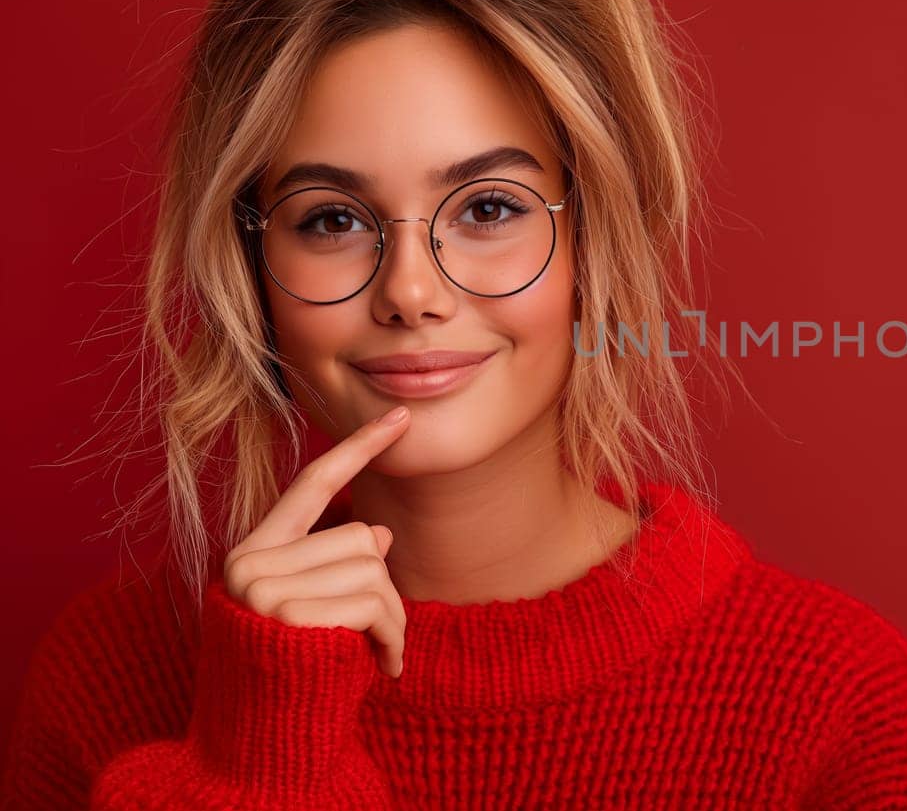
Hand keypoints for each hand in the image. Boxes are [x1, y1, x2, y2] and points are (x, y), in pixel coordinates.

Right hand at [221, 404, 411, 677]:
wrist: (261, 744)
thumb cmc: (297, 673)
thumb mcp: (314, 609)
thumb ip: (336, 564)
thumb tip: (376, 531)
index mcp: (253, 552)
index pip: (312, 484)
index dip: (359, 450)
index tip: (402, 418)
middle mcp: (248, 564)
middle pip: (358, 538)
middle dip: (385, 589)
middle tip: (378, 635)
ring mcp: (262, 590)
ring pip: (373, 570)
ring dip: (393, 620)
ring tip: (378, 654)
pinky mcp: (287, 618)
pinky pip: (373, 604)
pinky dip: (393, 638)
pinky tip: (384, 667)